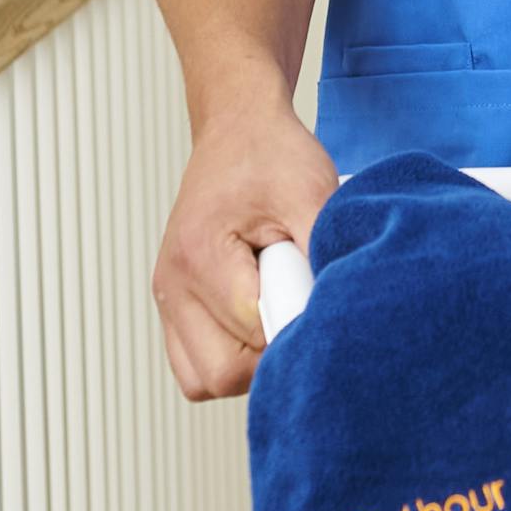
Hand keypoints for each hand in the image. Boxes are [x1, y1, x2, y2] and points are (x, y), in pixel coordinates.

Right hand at [151, 105, 336, 400]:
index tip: (321, 303)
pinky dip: (228, 361)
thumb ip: (326, 253)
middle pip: (222, 373)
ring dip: (248, 366)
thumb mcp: (312, 192)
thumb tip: (343, 311)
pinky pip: (195, 368)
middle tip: (299, 312)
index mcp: (200, 253)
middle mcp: (172, 283)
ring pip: (205, 380)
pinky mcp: (173, 308)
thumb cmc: (271, 157)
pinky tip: (258, 324)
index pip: (254, 332)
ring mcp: (167, 299)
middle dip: (271, 357)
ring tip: (277, 314)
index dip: (298, 326)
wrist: (237, 131)